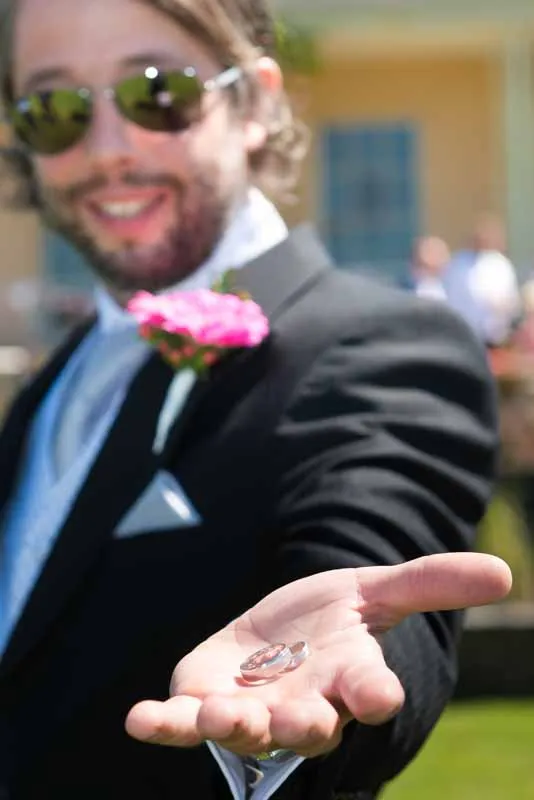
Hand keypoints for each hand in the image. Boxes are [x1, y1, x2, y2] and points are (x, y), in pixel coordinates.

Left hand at [125, 553, 510, 757]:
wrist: (277, 633)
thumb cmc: (330, 619)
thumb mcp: (376, 590)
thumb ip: (431, 583)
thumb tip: (505, 573)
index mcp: (347, 677)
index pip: (367, 689)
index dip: (374, 694)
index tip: (382, 698)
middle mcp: (302, 704)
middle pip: (307, 724)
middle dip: (304, 723)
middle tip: (303, 721)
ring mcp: (250, 707)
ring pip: (245, 727)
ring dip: (233, 723)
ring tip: (221, 712)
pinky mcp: (202, 699)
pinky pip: (181, 720)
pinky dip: (162, 723)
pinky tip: (140, 719)